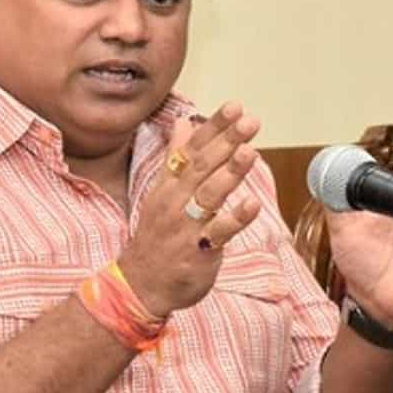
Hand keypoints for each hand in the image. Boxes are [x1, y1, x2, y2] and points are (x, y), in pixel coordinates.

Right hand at [119, 102, 263, 316]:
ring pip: (209, 194)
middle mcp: (177, 200)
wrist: (140, 285)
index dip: (214, 128)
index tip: (234, 107)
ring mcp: (188, 226)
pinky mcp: (200, 251)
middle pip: (203, 166)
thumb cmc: (157, 236)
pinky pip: (219, 233)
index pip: (192, 149)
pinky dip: (236, 218)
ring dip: (230, 172)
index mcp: (170, 184)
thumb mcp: (162, 192)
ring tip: (250, 150)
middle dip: (227, 141)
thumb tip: (182, 122)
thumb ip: (176, 157)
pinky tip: (252, 204)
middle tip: (249, 121)